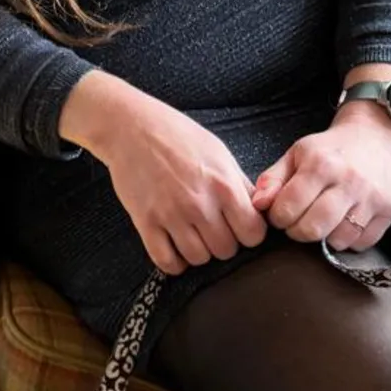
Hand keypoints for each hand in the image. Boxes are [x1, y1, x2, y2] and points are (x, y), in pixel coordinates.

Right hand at [60, 71, 265, 273]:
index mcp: (224, 185)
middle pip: (226, 250)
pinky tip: (175, 248)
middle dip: (223, 243)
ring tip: (193, 235)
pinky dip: (174, 262)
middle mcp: (200, 204)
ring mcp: (171, 215)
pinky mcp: (146, 222)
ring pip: (198, 259)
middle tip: (213, 229)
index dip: (249, 234)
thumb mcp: (219, 153)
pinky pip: (166, 261)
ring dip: (199, 252)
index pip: (253, 234)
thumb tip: (258, 211)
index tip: (239, 227)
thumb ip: (239, 185)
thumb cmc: (177, 136)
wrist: (131, 128)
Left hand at [253, 106, 390, 248]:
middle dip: (297, 232)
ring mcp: (372, 197)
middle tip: (297, 223)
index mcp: (321, 164)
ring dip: (324, 237)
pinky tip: (343, 223)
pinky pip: (362, 243)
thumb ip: (272, 179)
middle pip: (314, 228)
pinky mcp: (389, 210)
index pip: (289, 207)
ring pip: (339, 239)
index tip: (280, 213)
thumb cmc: (329, 150)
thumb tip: (258, 205)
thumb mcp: (296, 154)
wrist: (374, 138)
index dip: (277, 217)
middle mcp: (350, 181)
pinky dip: (349, 240)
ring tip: (322, 220)